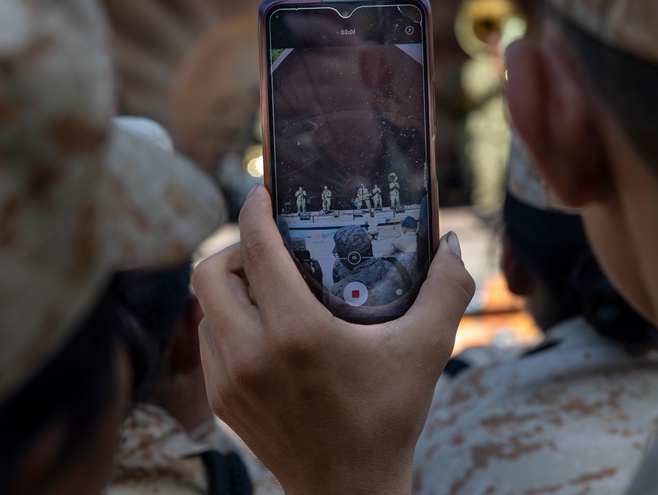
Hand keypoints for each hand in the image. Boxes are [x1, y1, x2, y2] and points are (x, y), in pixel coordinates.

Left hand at [193, 185, 473, 494]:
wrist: (350, 490)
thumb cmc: (388, 418)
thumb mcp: (427, 350)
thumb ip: (446, 290)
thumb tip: (450, 243)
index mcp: (296, 333)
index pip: (257, 251)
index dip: (254, 213)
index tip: (260, 193)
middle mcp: (250, 354)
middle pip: (211, 272)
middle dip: (234, 247)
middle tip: (268, 248)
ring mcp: (229, 380)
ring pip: (207, 308)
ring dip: (232, 288)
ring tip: (270, 287)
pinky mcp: (222, 401)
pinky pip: (211, 341)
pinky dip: (229, 323)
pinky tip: (265, 329)